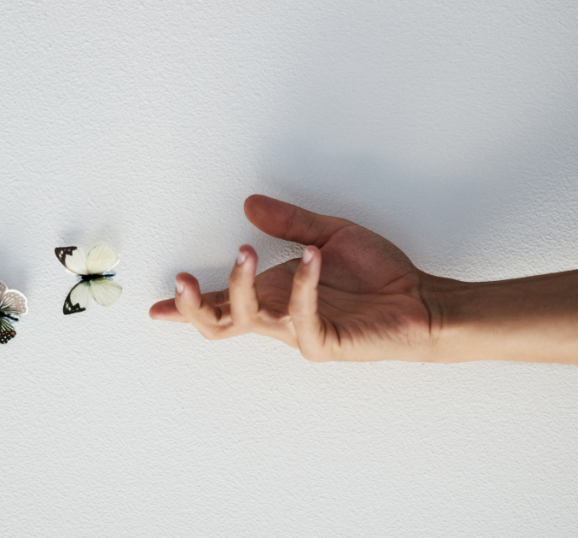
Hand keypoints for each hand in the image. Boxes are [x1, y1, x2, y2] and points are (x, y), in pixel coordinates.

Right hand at [149, 195, 441, 361]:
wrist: (422, 300)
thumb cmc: (379, 276)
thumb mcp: (328, 235)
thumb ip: (289, 223)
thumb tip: (249, 204)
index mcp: (272, 294)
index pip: (222, 302)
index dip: (187, 304)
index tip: (155, 305)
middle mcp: (278, 316)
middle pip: (219, 323)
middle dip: (194, 306)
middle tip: (183, 280)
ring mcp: (299, 331)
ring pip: (249, 320)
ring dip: (241, 285)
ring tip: (245, 251)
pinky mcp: (325, 341)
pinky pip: (301, 317)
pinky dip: (303, 285)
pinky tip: (312, 257)